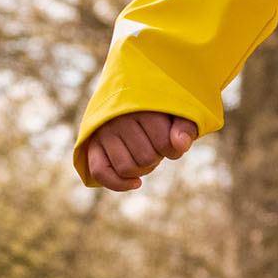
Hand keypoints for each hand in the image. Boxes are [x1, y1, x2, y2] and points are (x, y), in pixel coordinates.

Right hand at [80, 109, 197, 188]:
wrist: (130, 93)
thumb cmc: (161, 108)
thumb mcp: (179, 112)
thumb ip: (185, 127)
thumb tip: (180, 146)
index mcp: (141, 104)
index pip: (164, 143)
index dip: (173, 150)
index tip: (173, 141)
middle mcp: (119, 118)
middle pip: (145, 158)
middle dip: (156, 158)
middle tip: (157, 146)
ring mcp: (103, 131)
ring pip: (126, 168)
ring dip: (142, 170)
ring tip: (146, 156)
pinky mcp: (92, 143)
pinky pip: (100, 172)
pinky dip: (119, 184)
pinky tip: (136, 183)